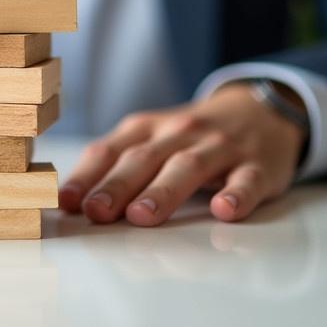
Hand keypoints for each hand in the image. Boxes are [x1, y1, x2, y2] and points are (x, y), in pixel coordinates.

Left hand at [58, 82, 306, 225]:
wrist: (260, 110)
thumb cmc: (192, 136)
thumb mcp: (153, 139)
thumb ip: (118, 165)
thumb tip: (74, 202)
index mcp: (147, 129)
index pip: (110, 149)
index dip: (86, 175)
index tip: (66, 202)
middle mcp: (179, 133)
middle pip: (144, 159)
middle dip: (117, 186)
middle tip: (96, 212)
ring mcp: (219, 148)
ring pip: (189, 167)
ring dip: (163, 191)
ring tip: (141, 216)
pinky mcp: (257, 165)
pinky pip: (247, 179)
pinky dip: (236, 194)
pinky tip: (224, 210)